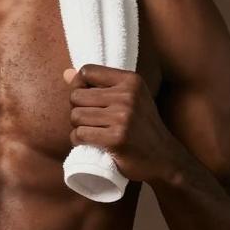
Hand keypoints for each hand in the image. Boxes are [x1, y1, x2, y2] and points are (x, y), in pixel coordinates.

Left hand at [63, 64, 178, 184]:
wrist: (163, 157)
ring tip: (92, 132)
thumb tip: (65, 73)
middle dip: (77, 110)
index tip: (85, 100)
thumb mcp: (128, 99)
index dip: (78, 86)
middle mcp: (127, 96)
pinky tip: (89, 143)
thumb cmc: (140, 127)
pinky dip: (78, 140)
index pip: (87, 71)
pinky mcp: (116, 138)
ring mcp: (122, 117)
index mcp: (131, 80)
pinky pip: (79, 134)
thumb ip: (98, 85)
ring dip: (78, 127)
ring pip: (75, 116)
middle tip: (90, 121)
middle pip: (76, 96)